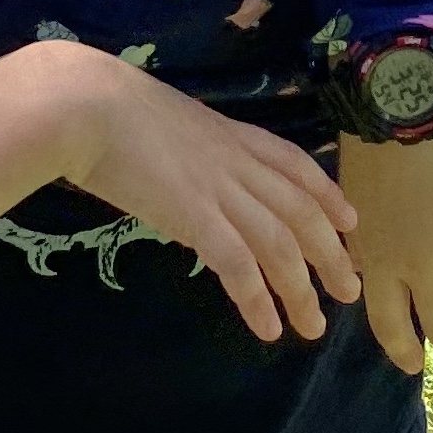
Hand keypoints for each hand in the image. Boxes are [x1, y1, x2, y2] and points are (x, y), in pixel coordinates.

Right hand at [60, 56, 363, 345]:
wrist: (84, 104)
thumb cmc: (106, 106)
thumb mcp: (165, 122)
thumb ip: (189, 152)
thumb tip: (185, 180)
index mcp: (232, 135)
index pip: (297, 166)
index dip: (328, 196)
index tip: (349, 223)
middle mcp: (236, 163)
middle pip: (301, 212)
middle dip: (330, 255)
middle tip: (347, 291)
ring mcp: (218, 189)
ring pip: (279, 244)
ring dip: (301, 290)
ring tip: (312, 328)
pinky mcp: (194, 215)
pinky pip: (238, 265)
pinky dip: (257, 300)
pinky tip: (267, 328)